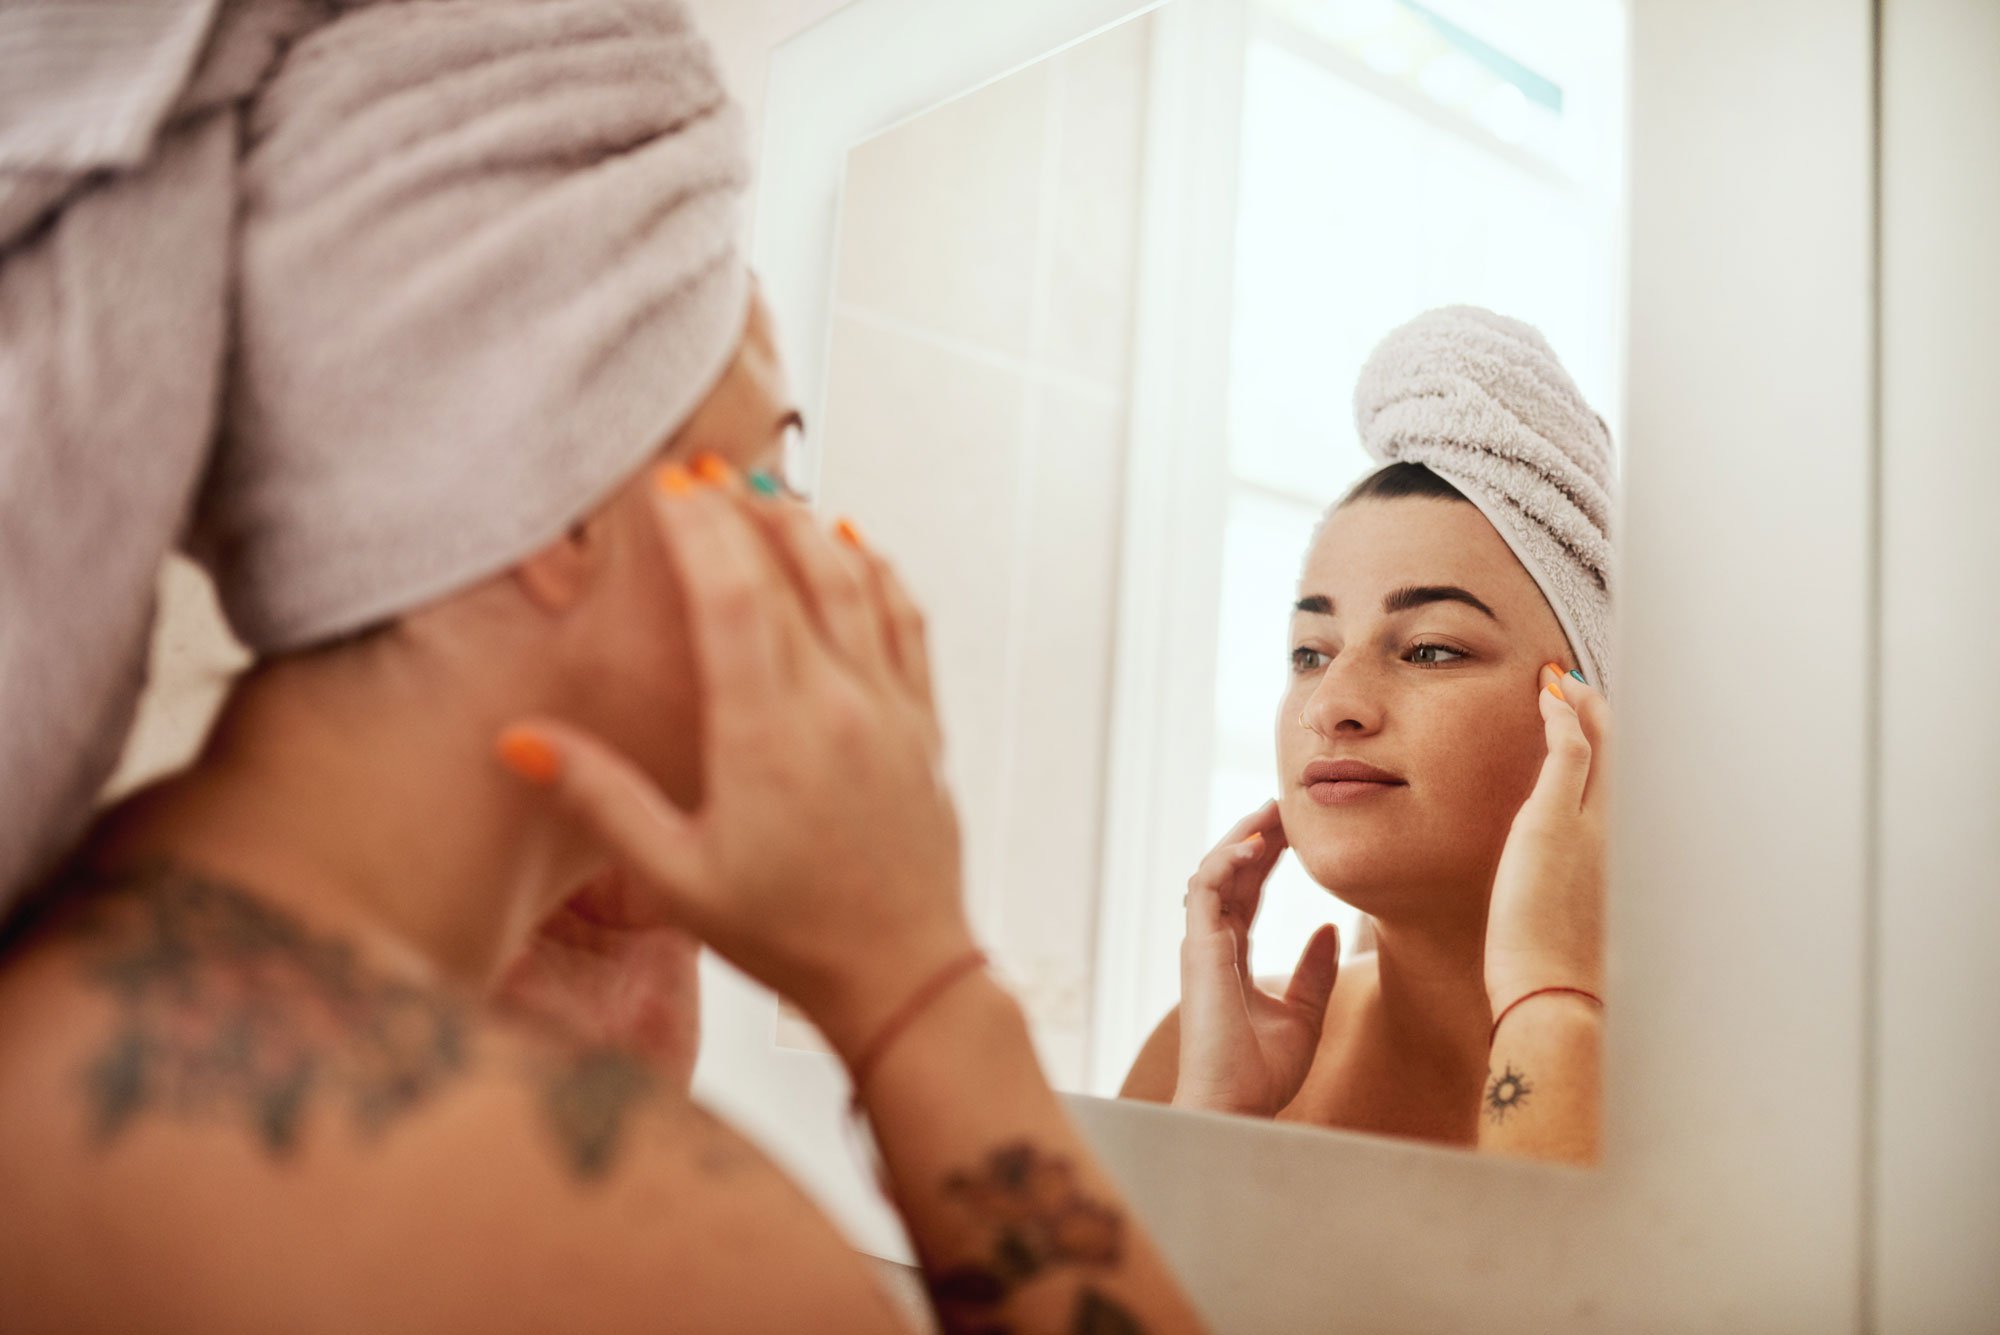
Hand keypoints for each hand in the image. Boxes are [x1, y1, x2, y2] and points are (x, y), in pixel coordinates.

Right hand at [497, 469, 972, 1063]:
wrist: (902, 974)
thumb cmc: (785, 934)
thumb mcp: (677, 881)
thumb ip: (600, 800)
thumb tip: (519, 739)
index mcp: (769, 734)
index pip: (734, 596)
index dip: (700, 530)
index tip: (669, 484)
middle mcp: (838, 704)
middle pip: (792, 571)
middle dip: (744, 509)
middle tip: (703, 468)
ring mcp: (890, 708)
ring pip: (855, 582)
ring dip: (808, 527)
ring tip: (765, 490)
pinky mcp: (924, 723)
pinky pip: (906, 620)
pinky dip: (877, 569)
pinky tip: (854, 543)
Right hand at [1173, 800, 1341, 1116]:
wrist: (1236, 1105)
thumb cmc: (1262, 1073)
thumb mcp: (1305, 1014)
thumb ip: (1315, 971)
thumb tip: (1331, 928)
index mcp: (1231, 956)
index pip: (1248, 892)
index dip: (1268, 857)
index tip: (1295, 831)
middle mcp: (1212, 944)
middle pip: (1230, 873)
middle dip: (1255, 835)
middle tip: (1284, 805)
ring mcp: (1202, 944)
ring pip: (1213, 871)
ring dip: (1241, 838)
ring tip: (1272, 814)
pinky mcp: (1198, 948)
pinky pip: (1207, 888)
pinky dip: (1228, 861)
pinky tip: (1258, 845)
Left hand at [1485, 664, 1609, 1024]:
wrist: (1561, 1004)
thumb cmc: (1569, 991)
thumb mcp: (1594, 950)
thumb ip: (1593, 922)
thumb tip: (1580, 931)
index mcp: (1634, 871)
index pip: (1635, 801)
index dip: (1624, 765)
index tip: (1609, 743)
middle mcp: (1627, 841)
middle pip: (1631, 765)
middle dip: (1614, 725)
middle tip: (1593, 693)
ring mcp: (1593, 828)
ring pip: (1603, 750)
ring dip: (1588, 711)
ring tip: (1569, 684)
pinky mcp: (1554, 821)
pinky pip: (1567, 752)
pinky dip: (1561, 718)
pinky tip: (1549, 696)